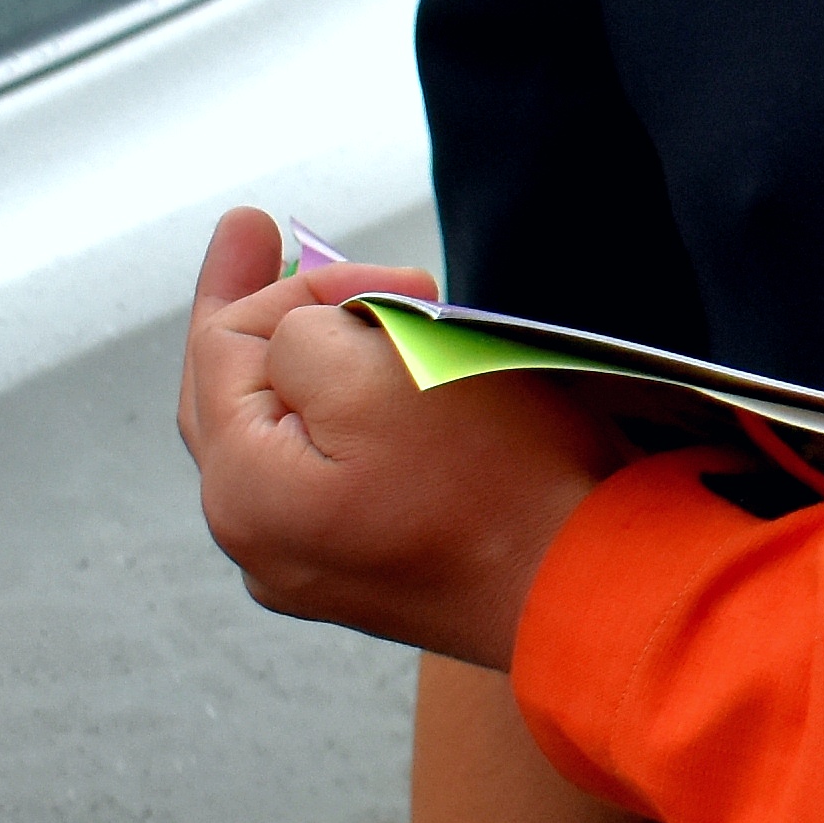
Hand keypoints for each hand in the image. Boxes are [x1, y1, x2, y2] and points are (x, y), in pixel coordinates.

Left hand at [179, 208, 620, 667]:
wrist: (597, 590)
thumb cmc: (497, 479)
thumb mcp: (377, 369)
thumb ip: (300, 334)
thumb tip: (300, 343)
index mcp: (244, 491)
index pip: (226, 346)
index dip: (292, 284)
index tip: (371, 264)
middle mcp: (260, 544)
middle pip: (236, 397)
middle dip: (267, 313)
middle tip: (254, 233)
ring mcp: (315, 568)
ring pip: (286, 437)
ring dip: (313, 364)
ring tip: (340, 308)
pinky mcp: (375, 575)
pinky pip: (330, 478)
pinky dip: (344, 419)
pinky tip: (369, 388)